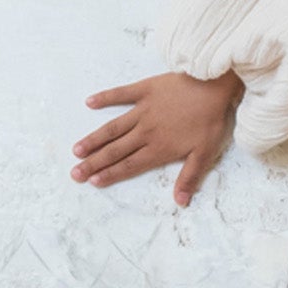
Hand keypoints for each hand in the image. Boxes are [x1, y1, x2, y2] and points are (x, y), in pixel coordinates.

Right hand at [70, 69, 244, 206]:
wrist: (213, 85)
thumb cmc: (211, 120)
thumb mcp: (205, 153)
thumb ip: (189, 177)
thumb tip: (180, 202)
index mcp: (159, 148)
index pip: (130, 166)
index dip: (110, 174)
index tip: (92, 181)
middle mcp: (146, 131)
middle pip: (116, 150)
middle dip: (94, 163)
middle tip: (74, 172)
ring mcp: (143, 109)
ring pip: (113, 127)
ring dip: (94, 138)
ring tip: (76, 149)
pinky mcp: (145, 90)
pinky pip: (121, 94)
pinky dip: (105, 98)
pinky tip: (90, 102)